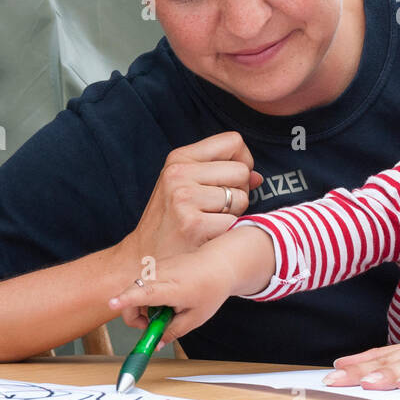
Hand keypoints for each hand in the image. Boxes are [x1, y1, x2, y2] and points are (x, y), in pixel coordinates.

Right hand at [108, 243, 236, 343]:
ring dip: (140, 305)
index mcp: (173, 288)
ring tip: (163, 309)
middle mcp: (161, 274)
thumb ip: (173, 331)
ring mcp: (157, 267)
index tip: (112, 304)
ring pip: (134, 289)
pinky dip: (145, 295)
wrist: (219, 263)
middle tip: (149, 325)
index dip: (126, 300)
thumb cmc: (211, 288)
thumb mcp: (195, 317)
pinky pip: (141, 283)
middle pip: (131, 293)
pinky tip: (163, 298)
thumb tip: (156, 344)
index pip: (145, 293)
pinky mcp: (156, 265)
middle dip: (132, 314)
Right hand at [119, 131, 262, 266]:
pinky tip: (206, 237)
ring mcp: (184, 198)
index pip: (233, 141)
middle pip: (242, 170)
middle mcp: (179, 173)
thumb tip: (258, 177)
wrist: (141, 258)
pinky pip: (233, 222)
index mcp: (179, 158)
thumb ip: (221, 174)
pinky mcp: (193, 225)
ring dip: (233, 214)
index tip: (231, 180)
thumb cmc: (170, 221)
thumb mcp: (184, 185)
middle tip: (217, 208)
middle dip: (239, 191)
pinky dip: (226, 233)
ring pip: (241, 198)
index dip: (242, 160)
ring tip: (209, 222)